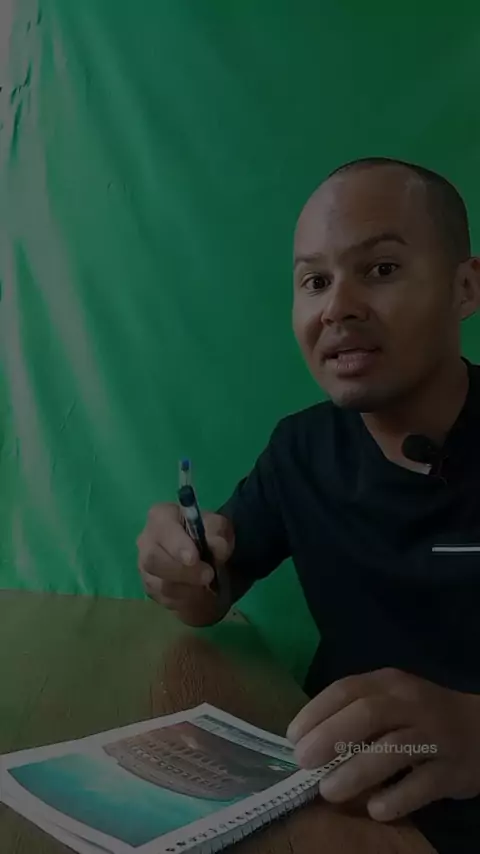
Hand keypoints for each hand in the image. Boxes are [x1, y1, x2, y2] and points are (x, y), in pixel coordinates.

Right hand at [137, 502, 233, 614]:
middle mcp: (146, 541)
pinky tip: (199, 592)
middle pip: (153, 560)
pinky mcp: (150, 588)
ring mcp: (144, 566)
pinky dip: (187, 600)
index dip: (176, 545)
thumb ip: (218, 532)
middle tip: (208, 575)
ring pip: (160, 584)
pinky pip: (166, 600)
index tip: (194, 558)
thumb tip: (217, 547)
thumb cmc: (207, 534)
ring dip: (189, 588)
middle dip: (182, 571)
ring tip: (208, 585)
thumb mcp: (219, 527)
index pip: (162, 529)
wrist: (204, 557)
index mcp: (161, 517)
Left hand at [286, 668, 479, 820]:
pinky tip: (376, 809)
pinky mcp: (453, 769)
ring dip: (356, 771)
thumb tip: (307, 741)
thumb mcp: (391, 701)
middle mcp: (411, 704)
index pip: (347, 689)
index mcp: (389, 683)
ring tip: (329, 791)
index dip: (316, 711)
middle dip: (331, 737)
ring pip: (394, 749)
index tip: (293, 737)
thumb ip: (355, 714)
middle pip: (368, 714)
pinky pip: (423, 784)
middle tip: (304, 762)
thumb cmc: (421, 716)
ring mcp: (435, 735)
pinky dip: (397, 798)